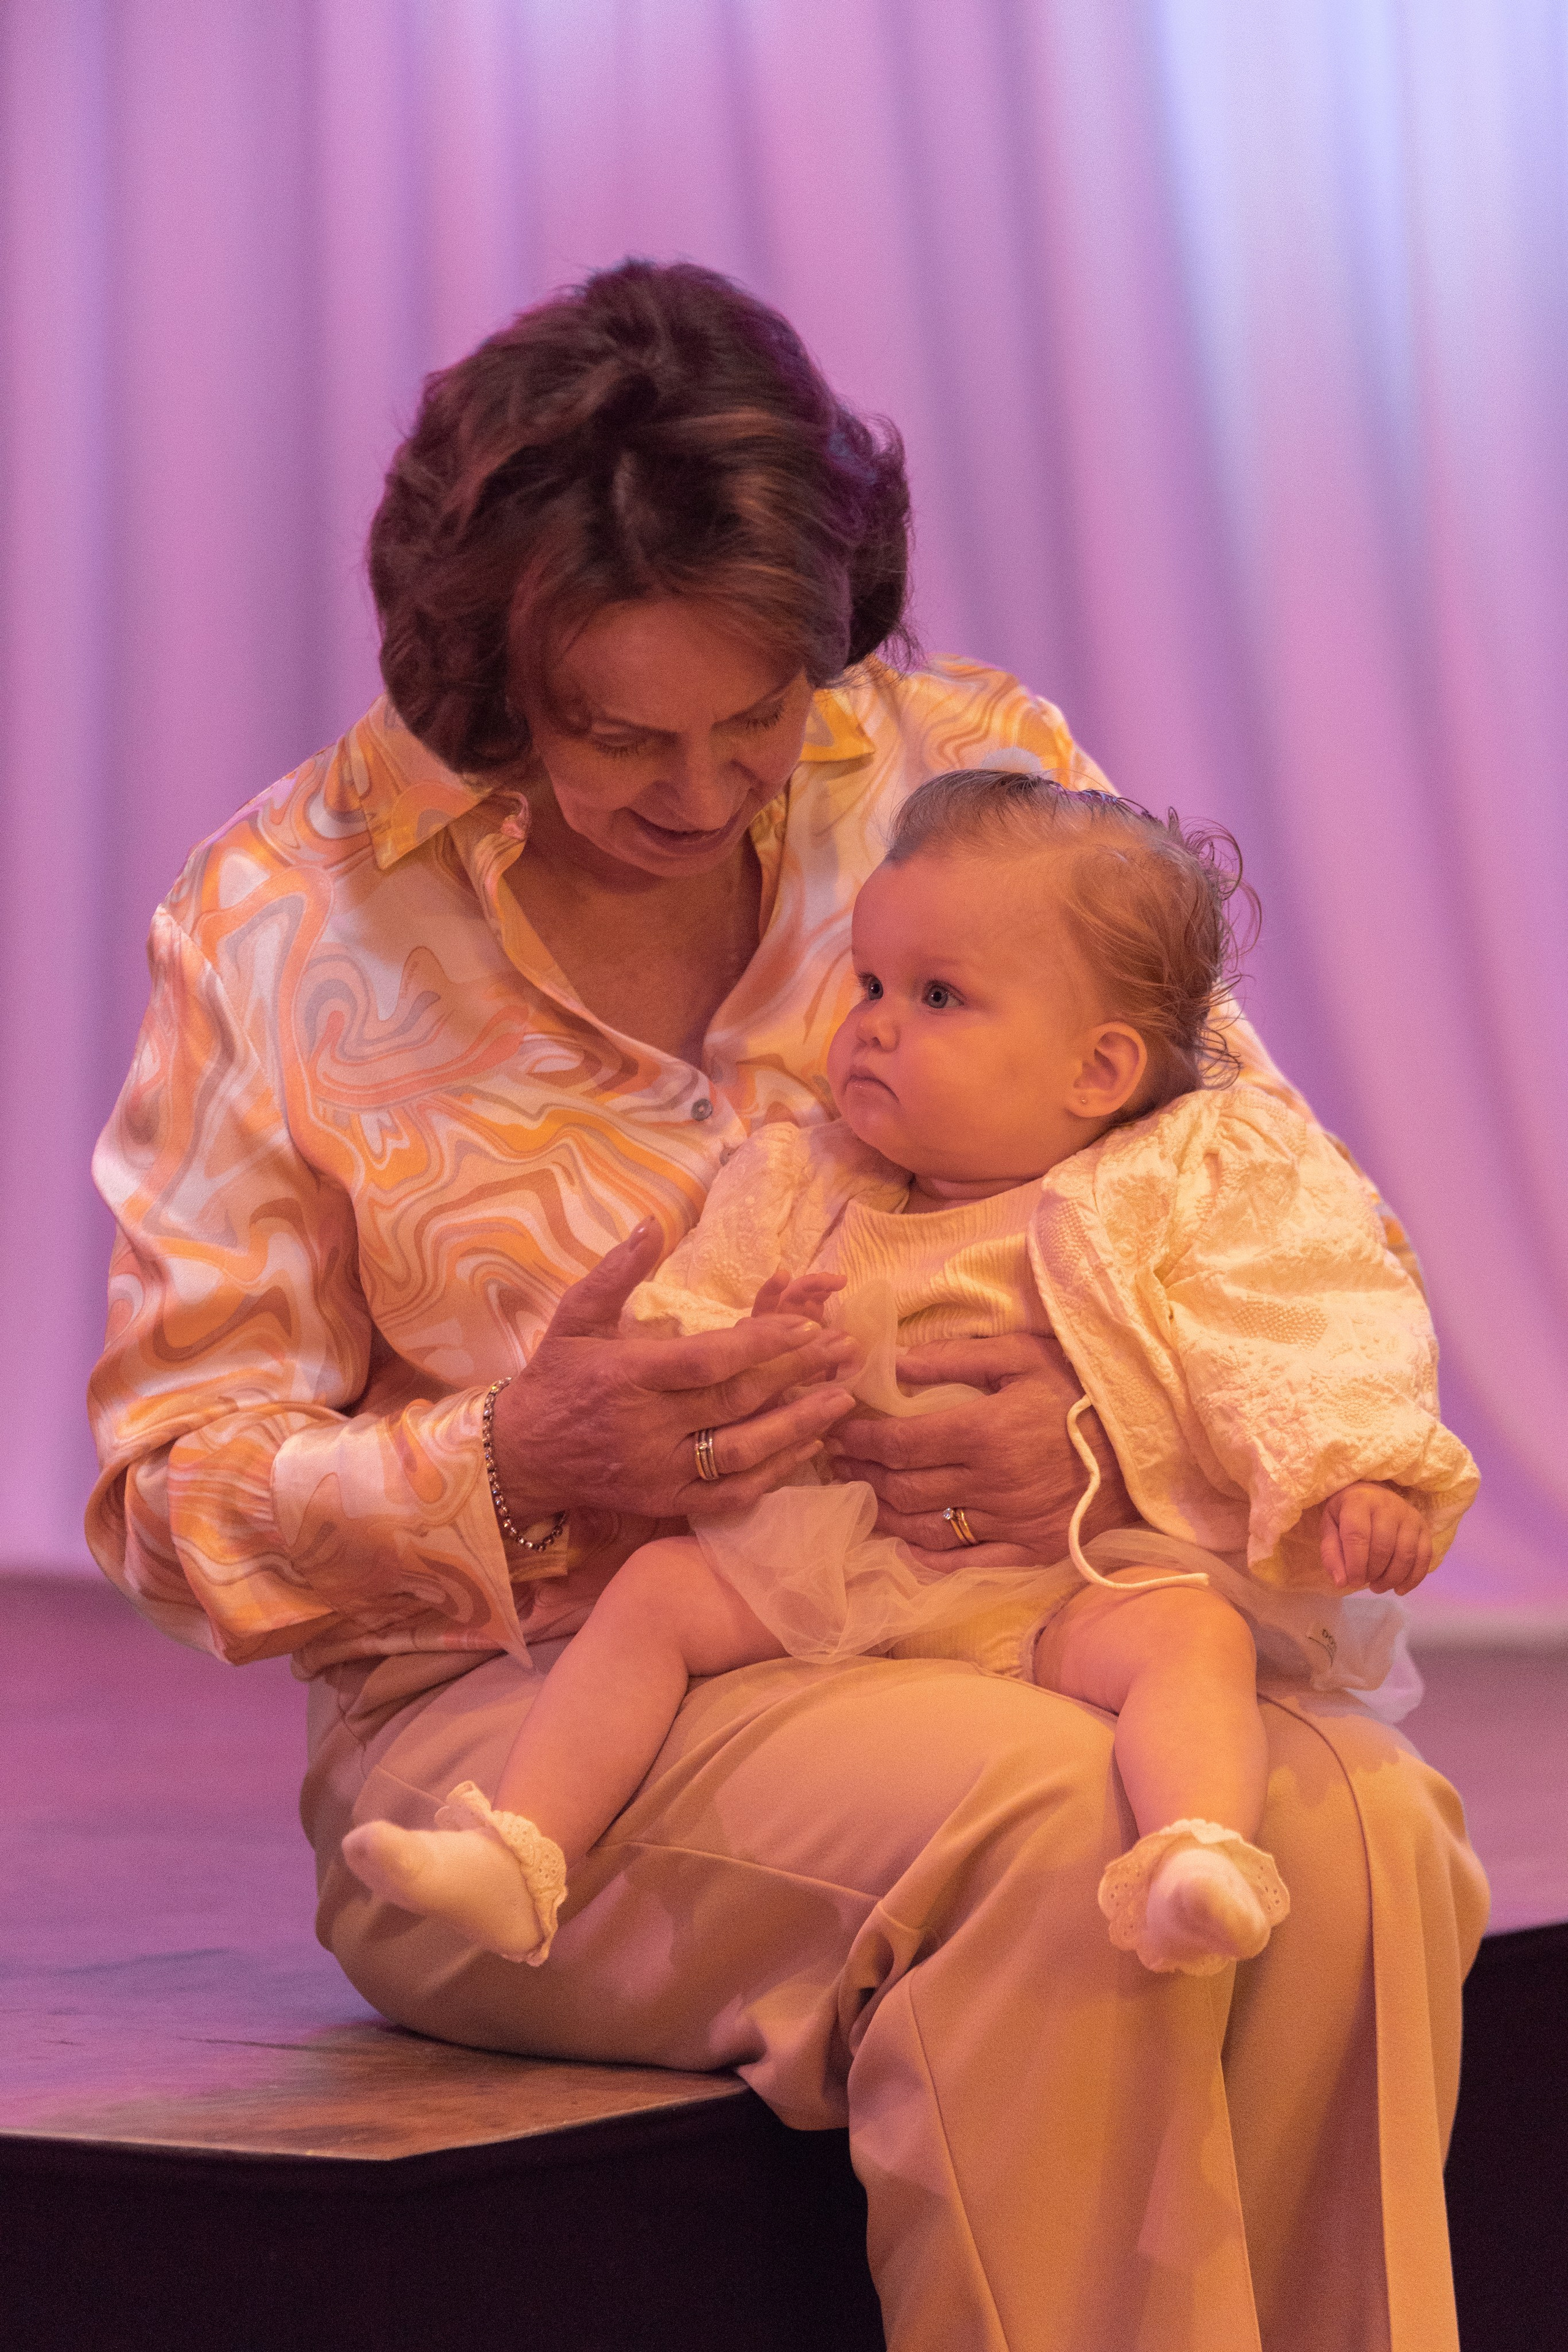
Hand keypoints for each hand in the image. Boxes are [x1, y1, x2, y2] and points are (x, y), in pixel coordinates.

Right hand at [490, 1222, 859, 1524]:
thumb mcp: (574, 1318)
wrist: (519, 1458)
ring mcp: (659, 1471)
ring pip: (741, 1453)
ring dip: (797, 1427)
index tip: (807, 1324)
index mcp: (628, 1377)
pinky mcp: (665, 1503)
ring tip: (842, 1399)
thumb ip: (616, 1273)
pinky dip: (771, 1475)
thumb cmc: (553, 1380)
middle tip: (845, 1351)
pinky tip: (805, 1449)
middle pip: (736, 1402)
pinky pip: (728, 1496)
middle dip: (797, 1375)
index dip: (761, 1343)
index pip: (707, 1360)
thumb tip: (652, 1223)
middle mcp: (647, 1428)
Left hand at [828, 1330, 1139, 1570]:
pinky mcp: (1031, 1549)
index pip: (899, 1443)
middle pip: (904, 1486)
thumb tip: (897, 1364)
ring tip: (863, 1493)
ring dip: (885, 1512)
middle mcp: (990, 1483)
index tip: (835, 1429)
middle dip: (862, 1472)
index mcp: (984, 1432)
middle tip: (836, 1460)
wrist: (1148, 1440)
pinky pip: (968, 1559)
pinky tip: (907, 1544)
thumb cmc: (1083, 1388)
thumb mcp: (1022, 1354)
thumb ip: (956, 1357)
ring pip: (926, 1526)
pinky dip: (931, 1556)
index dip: (859, 1440)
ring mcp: (1010, 1522)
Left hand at [1320, 1483, 1432, 1593]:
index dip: (1355, 1565)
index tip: (1352, 1582)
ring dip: (1391, 1578)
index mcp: (1359, 1501)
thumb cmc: (1346, 1512)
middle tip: (1363, 1582)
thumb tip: (1341, 1582)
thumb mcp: (1330, 1526)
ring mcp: (1409, 1516)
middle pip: (1383, 1547)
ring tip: (1377, 1587)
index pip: (1358, 1536)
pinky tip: (1399, 1589)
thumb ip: (1331, 1553)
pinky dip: (1413, 1578)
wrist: (1370, 1494)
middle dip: (1372, 1572)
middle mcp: (1388, 1505)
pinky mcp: (1424, 1527)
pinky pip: (1424, 1557)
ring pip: (1406, 1554)